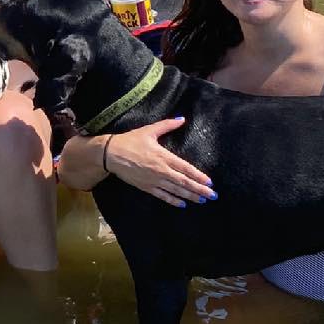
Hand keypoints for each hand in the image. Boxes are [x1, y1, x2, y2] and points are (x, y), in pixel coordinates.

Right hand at [60, 120, 213, 205]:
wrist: (111, 154)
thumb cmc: (130, 141)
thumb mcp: (149, 130)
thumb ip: (167, 125)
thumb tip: (182, 119)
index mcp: (164, 156)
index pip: (185, 168)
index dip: (198, 176)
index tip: (210, 182)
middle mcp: (161, 170)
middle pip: (184, 182)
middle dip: (199, 189)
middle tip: (212, 196)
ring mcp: (154, 180)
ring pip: (175, 190)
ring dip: (190, 196)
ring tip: (202, 200)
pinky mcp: (146, 187)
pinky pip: (162, 195)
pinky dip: (173, 200)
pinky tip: (182, 204)